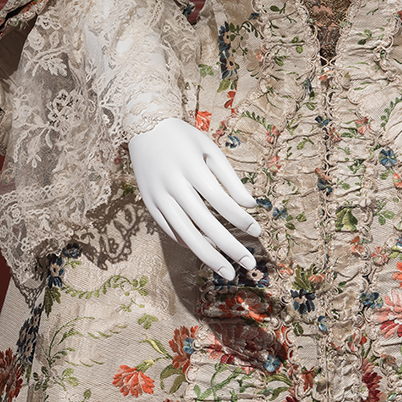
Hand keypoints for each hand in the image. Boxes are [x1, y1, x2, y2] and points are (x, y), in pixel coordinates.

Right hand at [128, 117, 260, 280]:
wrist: (144, 128)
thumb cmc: (183, 139)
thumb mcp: (209, 149)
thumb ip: (230, 179)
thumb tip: (251, 206)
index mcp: (191, 168)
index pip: (219, 200)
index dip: (239, 219)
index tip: (257, 232)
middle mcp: (173, 185)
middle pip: (204, 223)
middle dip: (229, 246)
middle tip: (249, 264)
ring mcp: (158, 197)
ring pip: (186, 234)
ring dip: (208, 256)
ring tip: (227, 272)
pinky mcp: (149, 205)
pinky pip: (170, 230)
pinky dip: (188, 243)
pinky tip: (205, 252)